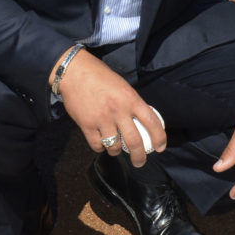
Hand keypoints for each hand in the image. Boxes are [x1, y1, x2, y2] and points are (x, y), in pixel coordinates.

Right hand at [52, 48, 165, 166]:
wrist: (74, 72)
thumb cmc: (100, 77)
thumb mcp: (123, 86)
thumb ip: (132, 103)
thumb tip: (141, 121)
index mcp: (130, 99)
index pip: (152, 121)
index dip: (159, 137)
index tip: (160, 147)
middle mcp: (118, 110)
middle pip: (134, 142)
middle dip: (139, 157)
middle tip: (140, 162)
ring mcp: (102, 119)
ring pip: (114, 147)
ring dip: (116, 151)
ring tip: (115, 149)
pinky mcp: (86, 125)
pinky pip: (97, 145)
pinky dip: (100, 147)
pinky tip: (101, 143)